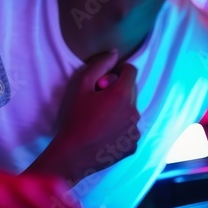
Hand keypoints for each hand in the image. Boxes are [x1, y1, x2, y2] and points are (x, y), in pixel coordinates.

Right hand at [29, 49, 140, 183]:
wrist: (72, 154)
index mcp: (122, 95)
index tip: (106, 79)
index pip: (131, 71)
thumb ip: (99, 65)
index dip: (119, 70)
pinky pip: (130, 129)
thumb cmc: (74, 118)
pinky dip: (121, 127)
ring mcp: (135, 130)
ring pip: (131, 110)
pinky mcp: (133, 145)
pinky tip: (104, 133)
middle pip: (132, 91)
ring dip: (120, 109)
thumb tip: (115, 53)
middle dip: (119, 89)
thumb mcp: (81, 86)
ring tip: (101, 118)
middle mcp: (134, 111)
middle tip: (99, 99)